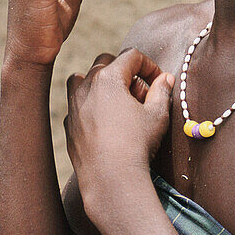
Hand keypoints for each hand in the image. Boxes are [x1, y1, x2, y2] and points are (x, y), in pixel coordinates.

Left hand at [64, 49, 174, 206]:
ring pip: (84, 79)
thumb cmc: (137, 144)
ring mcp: (73, 105)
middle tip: (140, 95)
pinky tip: (106, 122)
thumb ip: (161, 91)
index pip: (132, 56)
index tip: (159, 82)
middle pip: (107, 63)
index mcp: (109, 78)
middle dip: (126, 73)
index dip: (150, 65)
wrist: (110, 178)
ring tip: (118, 103)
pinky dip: (90, 105)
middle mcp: (86, 86)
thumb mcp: (157, 115)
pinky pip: (77, 104)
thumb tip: (165, 79)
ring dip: (102, 84)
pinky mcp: (69, 124)